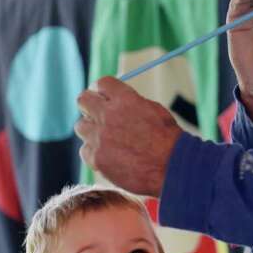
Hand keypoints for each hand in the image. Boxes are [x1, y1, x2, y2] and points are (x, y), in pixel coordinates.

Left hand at [76, 77, 183, 196]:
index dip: (102, 91)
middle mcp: (108, 115)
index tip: (103, 98)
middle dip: (90, 107)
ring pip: (81, 127)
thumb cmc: (169, 141)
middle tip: (98, 116)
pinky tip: (110, 158)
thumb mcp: (155, 111)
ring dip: (92, 132)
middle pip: (83, 100)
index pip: (101, 83)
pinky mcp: (96, 157)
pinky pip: (85, 151)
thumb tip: (118, 101)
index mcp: (125, 99)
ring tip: (108, 142)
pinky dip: (95, 154)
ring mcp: (100, 137)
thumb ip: (132, 103)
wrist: (172, 168)